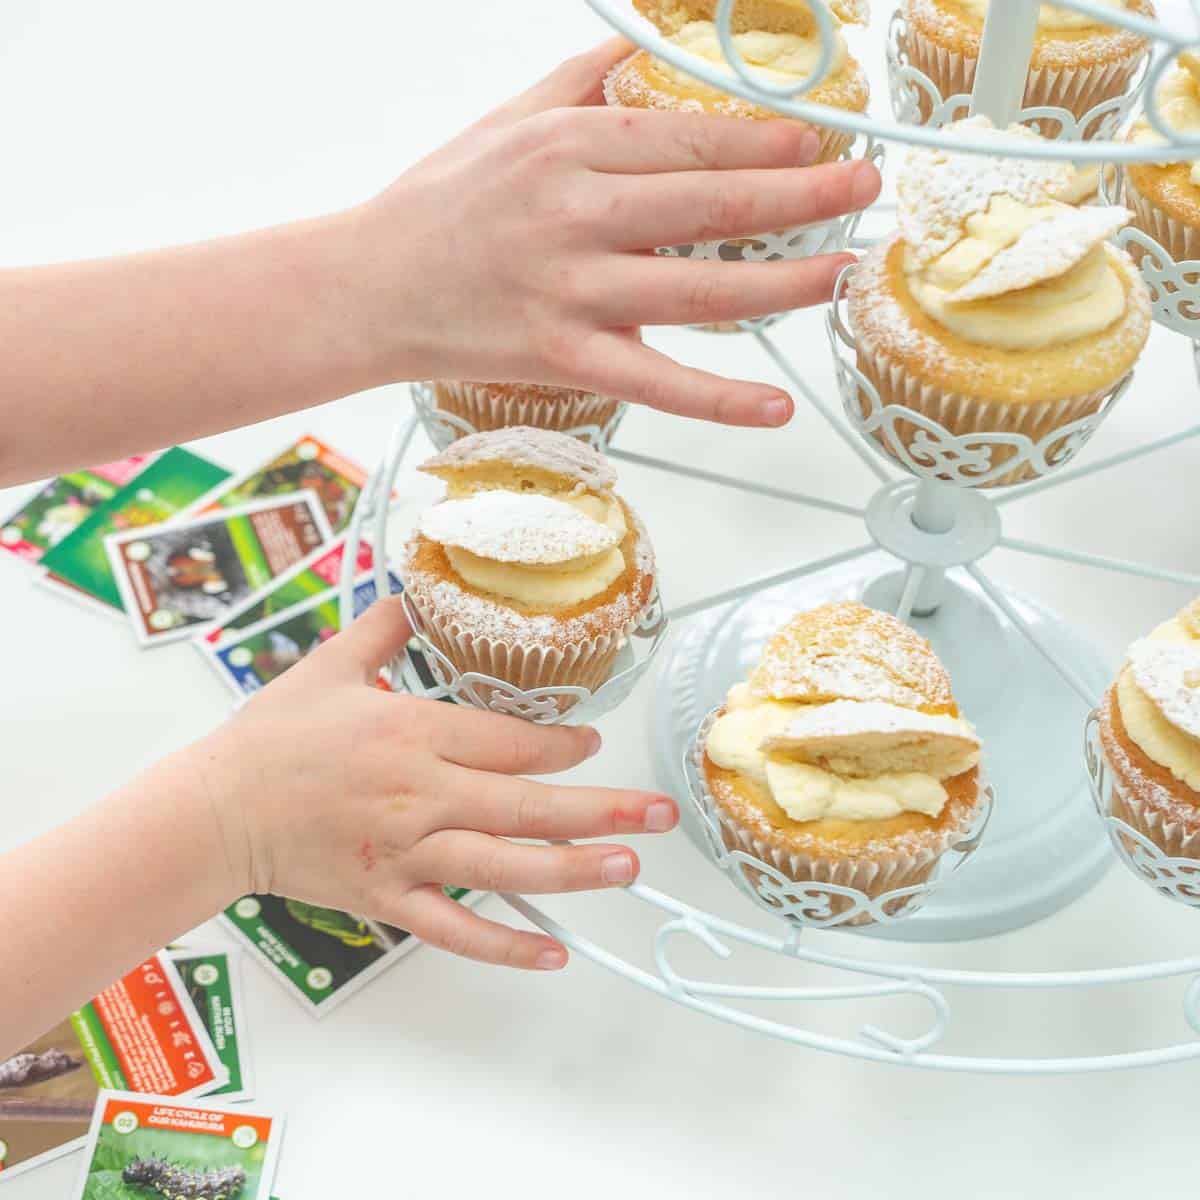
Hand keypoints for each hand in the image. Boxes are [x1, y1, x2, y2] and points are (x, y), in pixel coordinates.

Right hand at [191, 596, 677, 970]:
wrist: (214, 810)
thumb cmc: (272, 736)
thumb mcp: (329, 664)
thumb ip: (385, 626)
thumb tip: (417, 587)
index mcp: (411, 732)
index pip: (507, 741)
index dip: (560, 746)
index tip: (594, 745)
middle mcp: (420, 795)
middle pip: (525, 803)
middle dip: (600, 809)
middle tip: (658, 815)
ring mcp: (407, 853)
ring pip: (504, 866)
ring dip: (572, 869)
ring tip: (627, 868)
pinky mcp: (389, 899)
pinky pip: (455, 928)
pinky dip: (505, 945)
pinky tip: (553, 953)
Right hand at [344, 38, 881, 427]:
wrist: (368, 287)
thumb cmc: (438, 206)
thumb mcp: (506, 123)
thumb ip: (583, 82)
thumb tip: (646, 47)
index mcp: (566, 149)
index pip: (690, 140)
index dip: (765, 143)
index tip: (818, 143)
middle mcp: (575, 215)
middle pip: (713, 206)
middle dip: (804, 197)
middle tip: (865, 187)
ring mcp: (570, 292)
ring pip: (700, 291)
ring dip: (785, 284)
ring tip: (842, 274)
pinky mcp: (562, 357)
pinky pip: (656, 383)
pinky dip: (719, 400)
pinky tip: (773, 405)